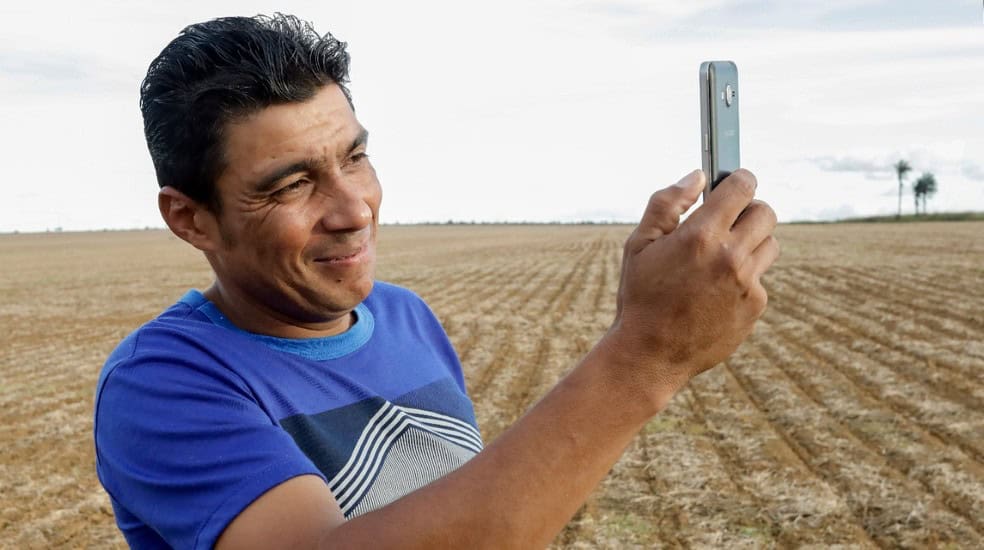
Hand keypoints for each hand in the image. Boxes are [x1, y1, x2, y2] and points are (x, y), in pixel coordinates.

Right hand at [603, 169, 778, 410]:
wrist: (650, 354)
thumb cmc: (640, 296)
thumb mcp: (639, 245)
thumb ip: (666, 203)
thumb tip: (698, 176)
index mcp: (700, 235)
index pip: (742, 187)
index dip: (738, 180)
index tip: (733, 183)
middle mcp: (730, 256)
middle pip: (766, 212)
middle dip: (749, 211)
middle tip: (728, 221)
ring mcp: (747, 283)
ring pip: (769, 244)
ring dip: (751, 244)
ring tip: (721, 259)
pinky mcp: (755, 306)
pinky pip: (759, 278)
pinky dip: (744, 279)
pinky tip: (716, 292)